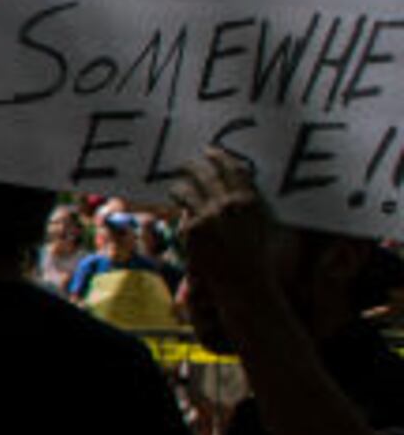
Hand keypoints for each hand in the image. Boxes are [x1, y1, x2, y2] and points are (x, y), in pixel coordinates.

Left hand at [171, 149, 277, 304]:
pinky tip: (174, 206)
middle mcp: (229, 204)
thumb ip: (248, 204)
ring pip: (187, 189)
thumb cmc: (256, 257)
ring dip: (179, 186)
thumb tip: (236, 187)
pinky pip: (181, 211)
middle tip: (185, 163)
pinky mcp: (192, 228)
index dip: (220, 157)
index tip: (210, 151)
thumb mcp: (261, 224)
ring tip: (176, 186)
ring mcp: (210, 215)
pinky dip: (178, 207)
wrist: (245, 283)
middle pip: (206, 173)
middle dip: (193, 165)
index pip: (233, 169)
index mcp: (250, 200)